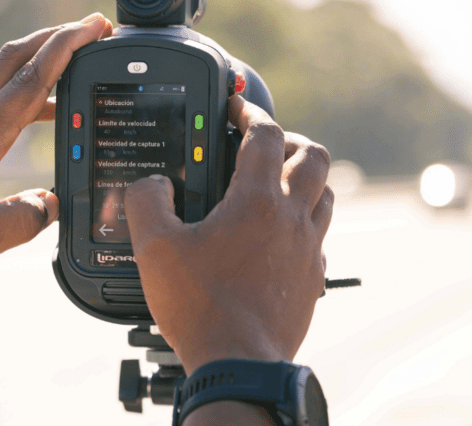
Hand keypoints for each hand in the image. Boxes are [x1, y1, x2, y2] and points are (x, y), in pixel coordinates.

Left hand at [0, 13, 112, 285]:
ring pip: (2, 78)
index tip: (92, 27)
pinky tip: (42, 114)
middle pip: (13, 59)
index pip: (30, 80)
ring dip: (39, 63)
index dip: (65, 48)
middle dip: (54, 37)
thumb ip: (25, 220)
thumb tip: (54, 202)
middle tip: (90, 30)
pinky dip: (24, 95)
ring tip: (77, 71)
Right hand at [123, 95, 332, 373]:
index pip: (264, 134)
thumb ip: (146, 202)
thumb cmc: (201, 307)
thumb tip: (150, 183)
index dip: (250, 111)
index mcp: (256, 201)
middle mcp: (291, 219)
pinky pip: (318, 236)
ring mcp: (308, 249)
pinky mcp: (311, 278)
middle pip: (312, 156)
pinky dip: (303, 222)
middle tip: (263, 144)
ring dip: (303, 179)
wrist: (239, 364)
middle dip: (289, 140)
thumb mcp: (154, 249)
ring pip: (325, 194)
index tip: (236, 107)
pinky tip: (278, 235)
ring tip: (275, 183)